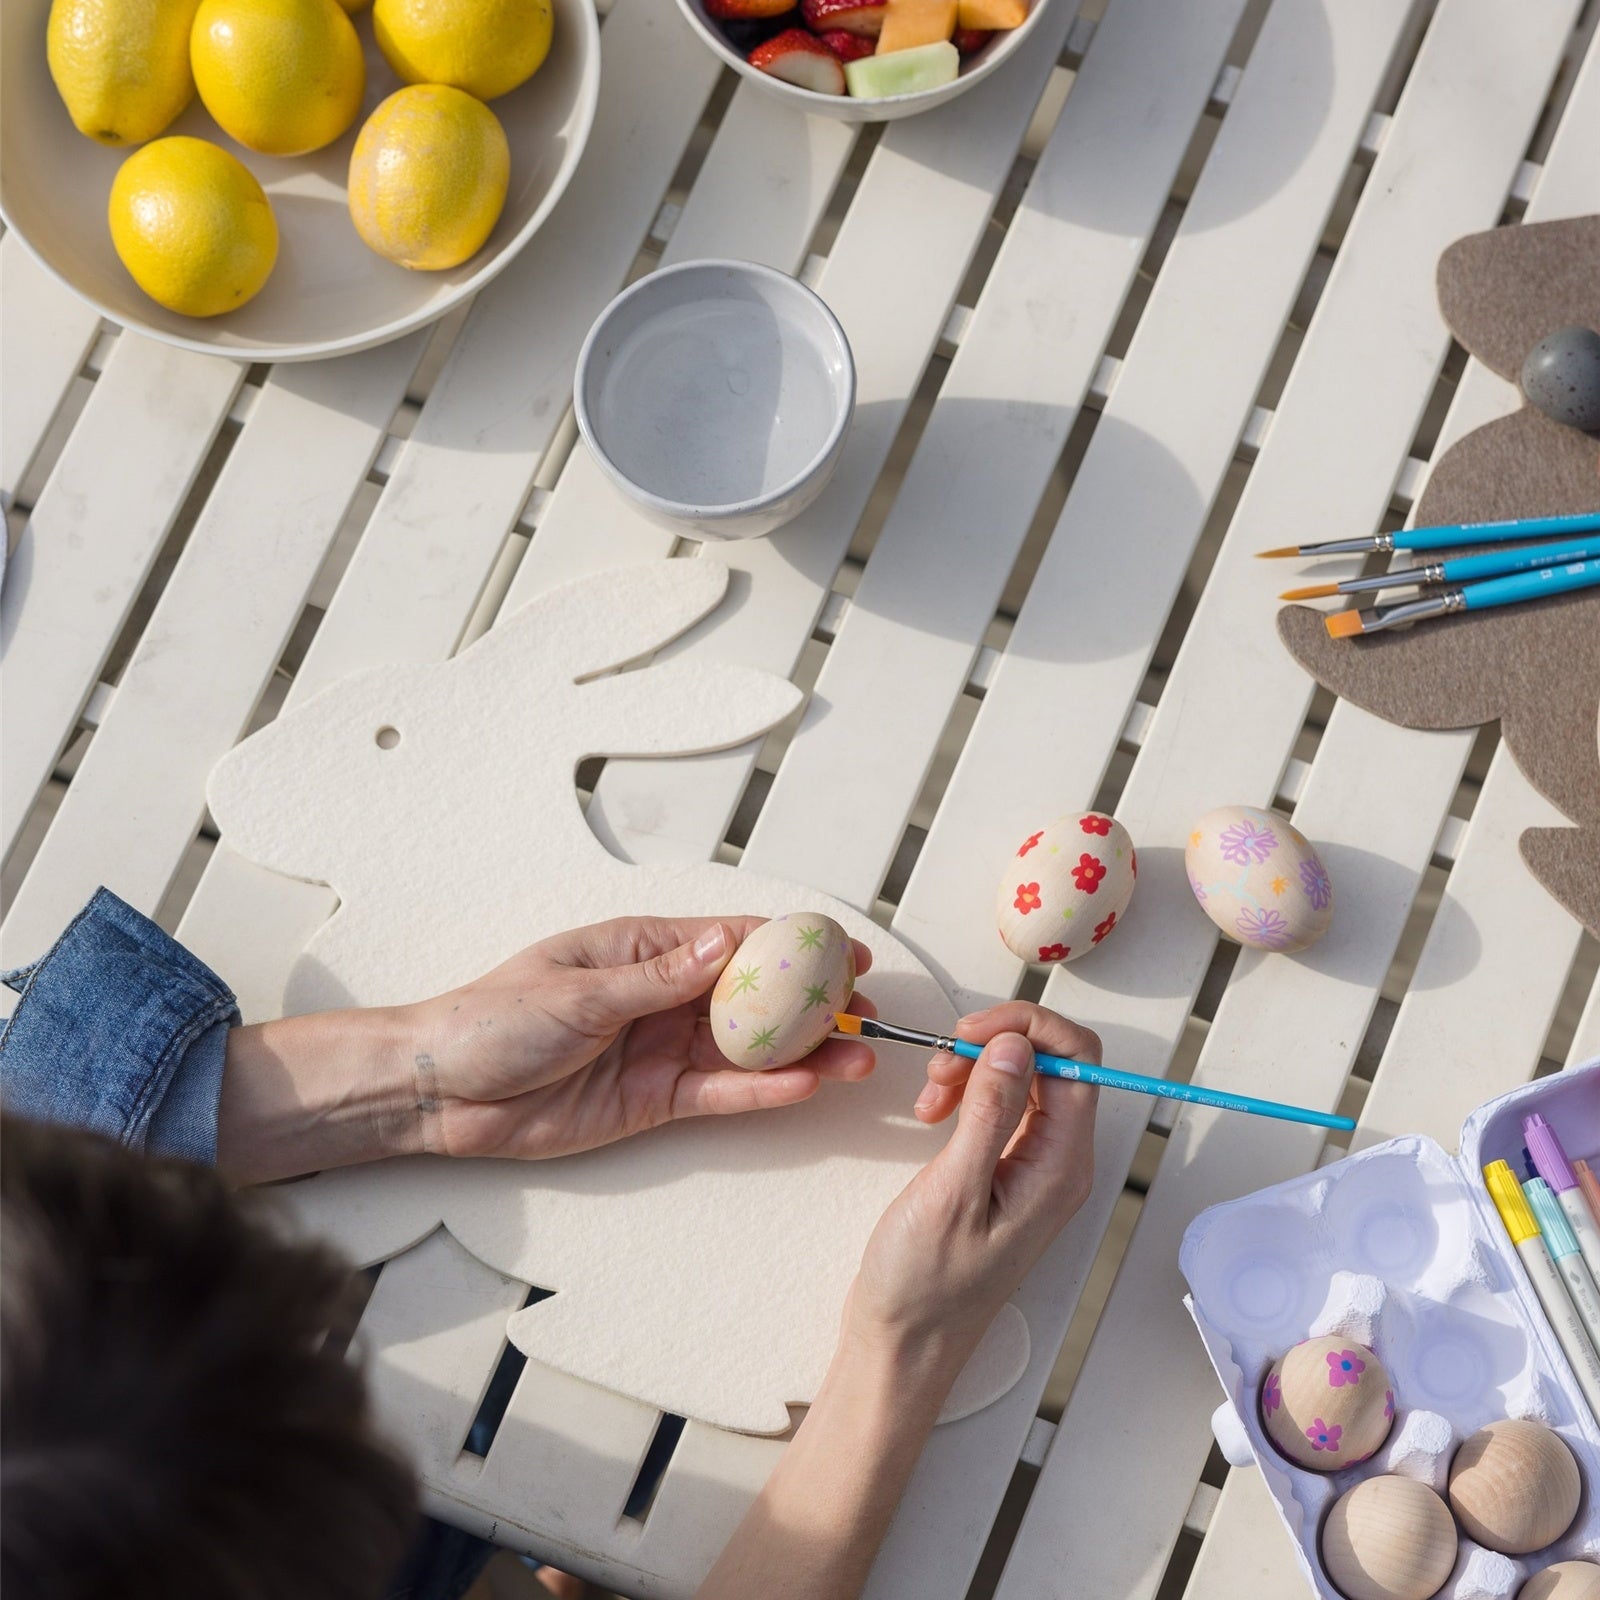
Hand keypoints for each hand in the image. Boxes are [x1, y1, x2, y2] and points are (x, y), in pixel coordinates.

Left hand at [410, 917, 876, 1159]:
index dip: (792, 943)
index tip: (842, 950)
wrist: (443, 1092)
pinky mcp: (655, 1100)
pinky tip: (803, 1087)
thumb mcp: (578, 991)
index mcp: (643, 950)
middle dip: (812, 1001)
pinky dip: (762, 1093)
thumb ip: (659, 978)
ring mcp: (662, 1048)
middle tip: (865, 1009)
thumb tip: (727, 944)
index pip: (732, 939)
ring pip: (748, 1050)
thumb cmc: (493, 1019)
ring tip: (856, 1057)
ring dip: (802, 1053)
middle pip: (754, 996)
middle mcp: (662, 996)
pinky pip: (720, 1094)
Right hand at [843, 1002, 1098, 1376]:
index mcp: (1062, 1166)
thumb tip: (1015, 1043)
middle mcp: (1060, 1161)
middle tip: (939, 1064)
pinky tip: (932, 1113)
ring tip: (929, 1096)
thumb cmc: (925, 1282)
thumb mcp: (953, 1191)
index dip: (1029, 1028)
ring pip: (1021, 1079)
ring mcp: (1033, 1165)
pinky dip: (966, 1093)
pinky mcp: (1005, 1169)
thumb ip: (989, 1112)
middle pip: (1052, 1063)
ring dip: (974, 1068)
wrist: (903, 1340)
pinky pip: (1000, 1106)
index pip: (1078, 1060)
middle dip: (995, 1045)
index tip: (970, 1031)